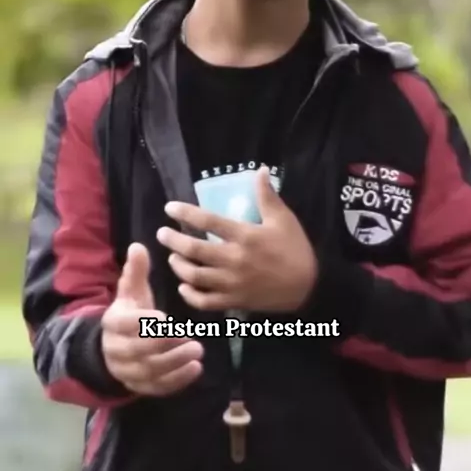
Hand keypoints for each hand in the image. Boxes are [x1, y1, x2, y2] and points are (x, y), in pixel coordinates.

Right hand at [101, 242, 203, 395]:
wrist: (113, 347)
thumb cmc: (130, 314)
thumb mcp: (131, 292)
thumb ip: (136, 271)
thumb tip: (138, 246)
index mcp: (113, 322)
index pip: (124, 324)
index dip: (143, 323)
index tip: (165, 319)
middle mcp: (116, 349)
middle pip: (138, 351)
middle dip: (166, 346)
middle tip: (193, 339)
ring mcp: (126, 370)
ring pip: (149, 372)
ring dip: (175, 364)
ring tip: (198, 352)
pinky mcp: (139, 386)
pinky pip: (156, 388)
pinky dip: (176, 381)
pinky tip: (196, 370)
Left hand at [158, 167, 318, 312]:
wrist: (309, 287)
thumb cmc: (295, 249)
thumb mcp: (283, 219)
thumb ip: (267, 195)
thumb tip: (260, 169)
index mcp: (245, 236)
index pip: (208, 221)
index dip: (185, 213)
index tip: (169, 208)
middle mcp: (234, 259)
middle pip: (194, 249)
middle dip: (173, 240)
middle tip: (162, 234)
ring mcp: (232, 283)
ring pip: (195, 276)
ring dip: (179, 266)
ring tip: (173, 258)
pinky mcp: (234, 301)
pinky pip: (205, 301)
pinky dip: (190, 295)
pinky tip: (184, 286)